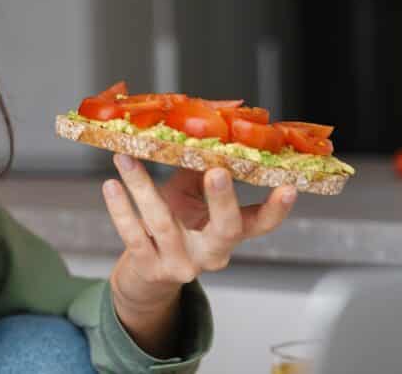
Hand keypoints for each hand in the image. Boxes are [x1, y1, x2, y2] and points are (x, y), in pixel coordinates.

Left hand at [102, 154, 295, 355]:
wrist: (146, 274)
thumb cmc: (174, 226)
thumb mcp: (190, 200)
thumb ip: (197, 170)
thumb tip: (201, 127)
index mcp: (227, 236)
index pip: (260, 224)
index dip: (276, 209)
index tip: (289, 187)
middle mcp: (210, 254)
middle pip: (226, 230)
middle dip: (223, 200)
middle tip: (218, 171)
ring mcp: (180, 264)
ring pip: (164, 224)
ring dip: (142, 187)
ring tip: (125, 158)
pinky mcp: (149, 267)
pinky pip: (133, 235)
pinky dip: (120, 208)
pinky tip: (112, 185)